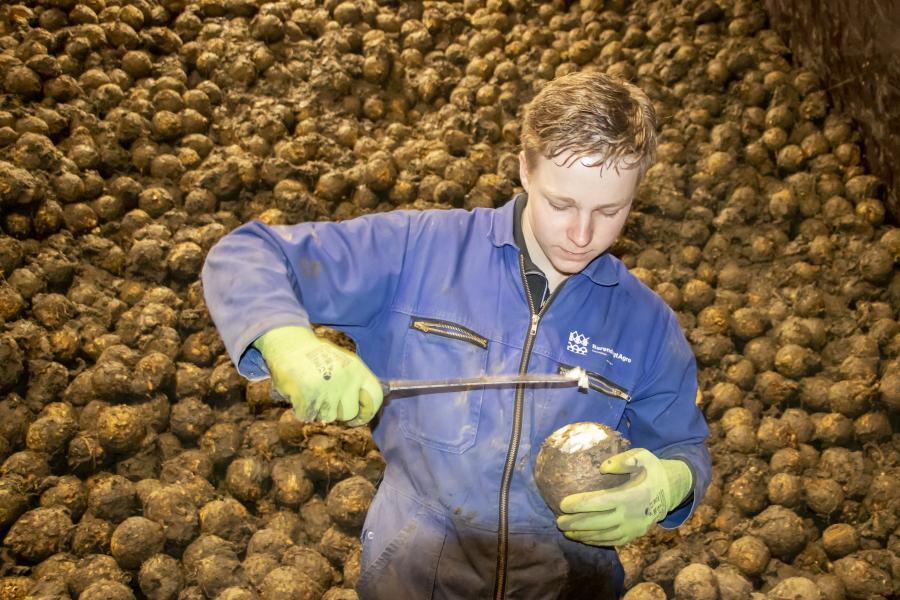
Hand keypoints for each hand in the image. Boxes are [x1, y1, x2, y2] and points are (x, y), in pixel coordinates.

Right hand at [253, 326, 382, 425]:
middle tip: (325, 399)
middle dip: (337, 412)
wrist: (289, 344)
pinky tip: (299, 393)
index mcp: (357, 370)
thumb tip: (364, 409)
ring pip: (328, 417)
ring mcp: (327, 388)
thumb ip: (355, 383)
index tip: (358, 418)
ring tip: (311, 391)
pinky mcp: (308, 396)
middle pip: (349, 413)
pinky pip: (307, 416)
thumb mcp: (344, 363)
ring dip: (318, 410)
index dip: (368, 412)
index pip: (376, 397)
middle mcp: (345, 379)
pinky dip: (301, 410)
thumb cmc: (317, 357)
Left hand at [556, 448, 691, 546]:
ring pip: (603, 536)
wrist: (671, 490)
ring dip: (583, 535)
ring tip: (566, 531)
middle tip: (558, 522)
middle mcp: (631, 516)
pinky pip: (612, 541)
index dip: (580, 504)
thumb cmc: (651, 470)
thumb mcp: (642, 457)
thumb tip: (602, 467)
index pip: (600, 502)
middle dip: (575, 524)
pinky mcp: (633, 535)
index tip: (562, 504)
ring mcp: (633, 528)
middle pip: (598, 523)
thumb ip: (623, 460)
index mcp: (631, 496)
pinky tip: (583, 538)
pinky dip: (595, 541)